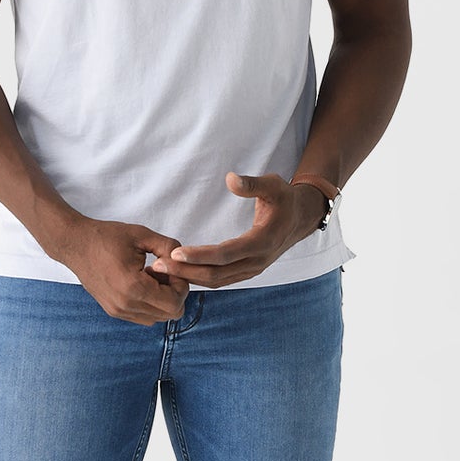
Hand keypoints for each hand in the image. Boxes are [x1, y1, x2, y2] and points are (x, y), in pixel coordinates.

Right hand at [55, 217, 190, 323]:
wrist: (75, 244)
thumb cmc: (106, 237)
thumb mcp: (142, 235)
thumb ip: (169, 246)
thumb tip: (184, 260)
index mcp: (133, 287)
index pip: (174, 303)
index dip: (181, 286)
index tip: (173, 269)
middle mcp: (125, 304)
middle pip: (170, 314)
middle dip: (175, 294)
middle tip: (165, 274)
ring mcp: (118, 310)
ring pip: (158, 318)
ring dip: (162, 300)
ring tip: (151, 278)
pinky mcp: (113, 311)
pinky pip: (143, 317)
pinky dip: (150, 304)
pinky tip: (142, 284)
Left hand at [148, 172, 323, 287]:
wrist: (301, 218)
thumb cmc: (284, 198)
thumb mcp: (274, 184)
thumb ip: (252, 184)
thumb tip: (231, 179)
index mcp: (263, 241)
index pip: (226, 254)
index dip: (200, 255)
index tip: (176, 251)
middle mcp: (258, 261)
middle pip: (217, 274)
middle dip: (187, 271)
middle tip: (158, 265)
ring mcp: (253, 270)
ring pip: (217, 281)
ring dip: (190, 277)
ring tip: (163, 270)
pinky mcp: (247, 272)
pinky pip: (221, 280)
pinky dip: (199, 278)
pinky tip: (180, 272)